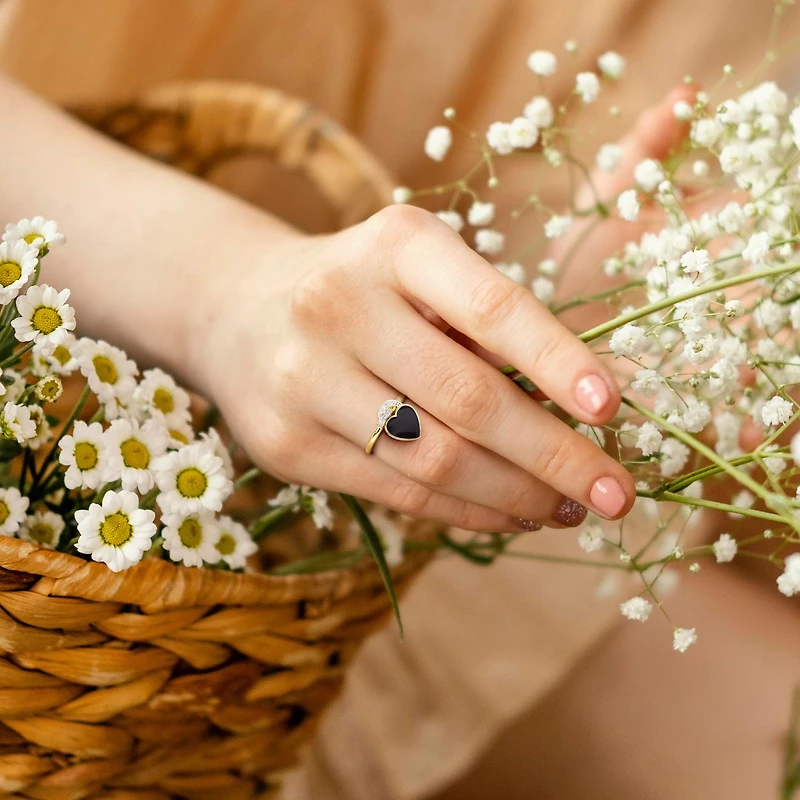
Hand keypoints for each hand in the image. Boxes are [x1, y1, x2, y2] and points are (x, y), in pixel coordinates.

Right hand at [196, 204, 634, 532]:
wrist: (238, 309)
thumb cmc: (362, 289)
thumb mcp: (422, 273)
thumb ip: (495, 327)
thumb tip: (601, 399)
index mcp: (394, 245)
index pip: (493, 307)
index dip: (561, 361)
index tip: (615, 409)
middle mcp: (338, 305)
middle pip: (468, 399)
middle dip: (556, 455)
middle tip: (615, 493)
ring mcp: (303, 380)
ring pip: (436, 459)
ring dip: (517, 494)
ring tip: (566, 507)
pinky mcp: (287, 445)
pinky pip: (398, 493)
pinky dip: (467, 511)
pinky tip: (510, 514)